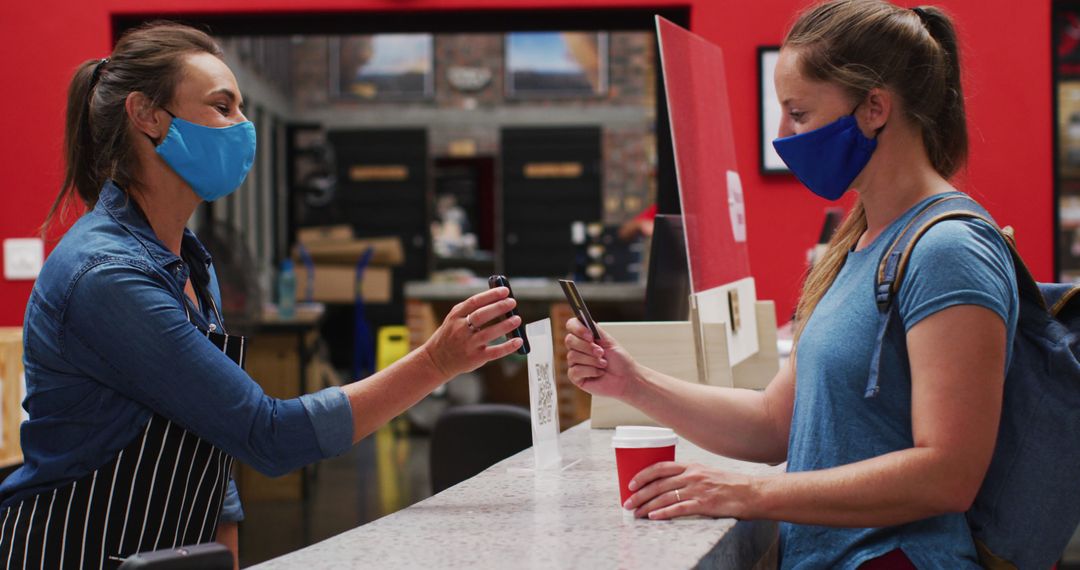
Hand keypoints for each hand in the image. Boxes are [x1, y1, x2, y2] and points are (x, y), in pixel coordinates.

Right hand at [422, 286, 523, 377]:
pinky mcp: (475, 358)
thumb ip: (472, 309)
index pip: (474, 302)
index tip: (505, 290)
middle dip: (498, 307)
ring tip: (517, 319)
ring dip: (505, 325)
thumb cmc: (451, 335)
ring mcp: (468, 344)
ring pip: (488, 333)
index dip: (491, 295)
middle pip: (481, 316)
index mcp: (456, 316)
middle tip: (512, 302)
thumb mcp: (454, 319)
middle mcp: (461, 330)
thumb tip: (498, 300)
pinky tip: (518, 341)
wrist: (437, 359)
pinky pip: (494, 352)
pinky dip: (507, 346)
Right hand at [564, 318, 638, 397]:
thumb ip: (595, 329)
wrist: (626, 378)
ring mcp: (575, 363)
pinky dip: (591, 371)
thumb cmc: (619, 361)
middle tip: (601, 352)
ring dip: (592, 361)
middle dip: (587, 347)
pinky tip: (599, 373)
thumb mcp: (609, 340)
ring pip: (572, 356)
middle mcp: (578, 349)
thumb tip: (583, 319)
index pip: (571, 325)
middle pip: (569, 340)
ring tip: (603, 364)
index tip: (590, 335)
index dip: (578, 329)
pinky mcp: (575, 377)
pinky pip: (575, 371)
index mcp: (585, 337)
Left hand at [623, 461, 756, 519]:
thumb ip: (689, 475)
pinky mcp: (705, 504)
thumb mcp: (707, 473)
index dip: (643, 475)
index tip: (631, 484)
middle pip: (658, 484)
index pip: (660, 467)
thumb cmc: (729, 484)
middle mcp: (692, 476)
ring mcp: (698, 490)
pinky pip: (679, 509)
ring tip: (636, 513)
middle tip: (627, 503)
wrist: (751, 493)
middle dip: (639, 494)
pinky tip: (653, 517)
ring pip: (665, 497)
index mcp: (691, 466)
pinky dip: (664, 513)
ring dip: (647, 506)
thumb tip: (669, 483)